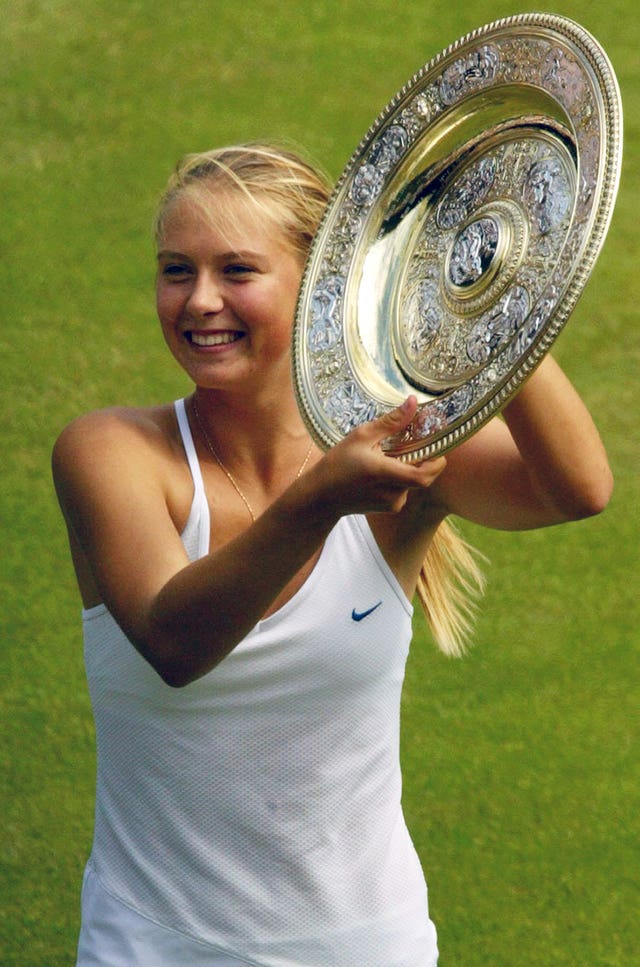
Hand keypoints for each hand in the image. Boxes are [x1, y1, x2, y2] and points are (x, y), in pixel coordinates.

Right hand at [312, 396, 446, 515]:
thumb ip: (391, 422)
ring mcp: (392, 503)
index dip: (437, 463)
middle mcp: (392, 493)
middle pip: (422, 477)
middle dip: (423, 460)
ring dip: (409, 468)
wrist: (322, 496)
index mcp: (384, 473)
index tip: (437, 446)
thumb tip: (413, 402)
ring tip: (390, 455)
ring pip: (413, 482)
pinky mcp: (390, 508)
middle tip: (414, 443)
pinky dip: (400, 477)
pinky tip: (383, 469)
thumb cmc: (338, 464)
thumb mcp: (361, 436)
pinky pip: (404, 489)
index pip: (424, 476)